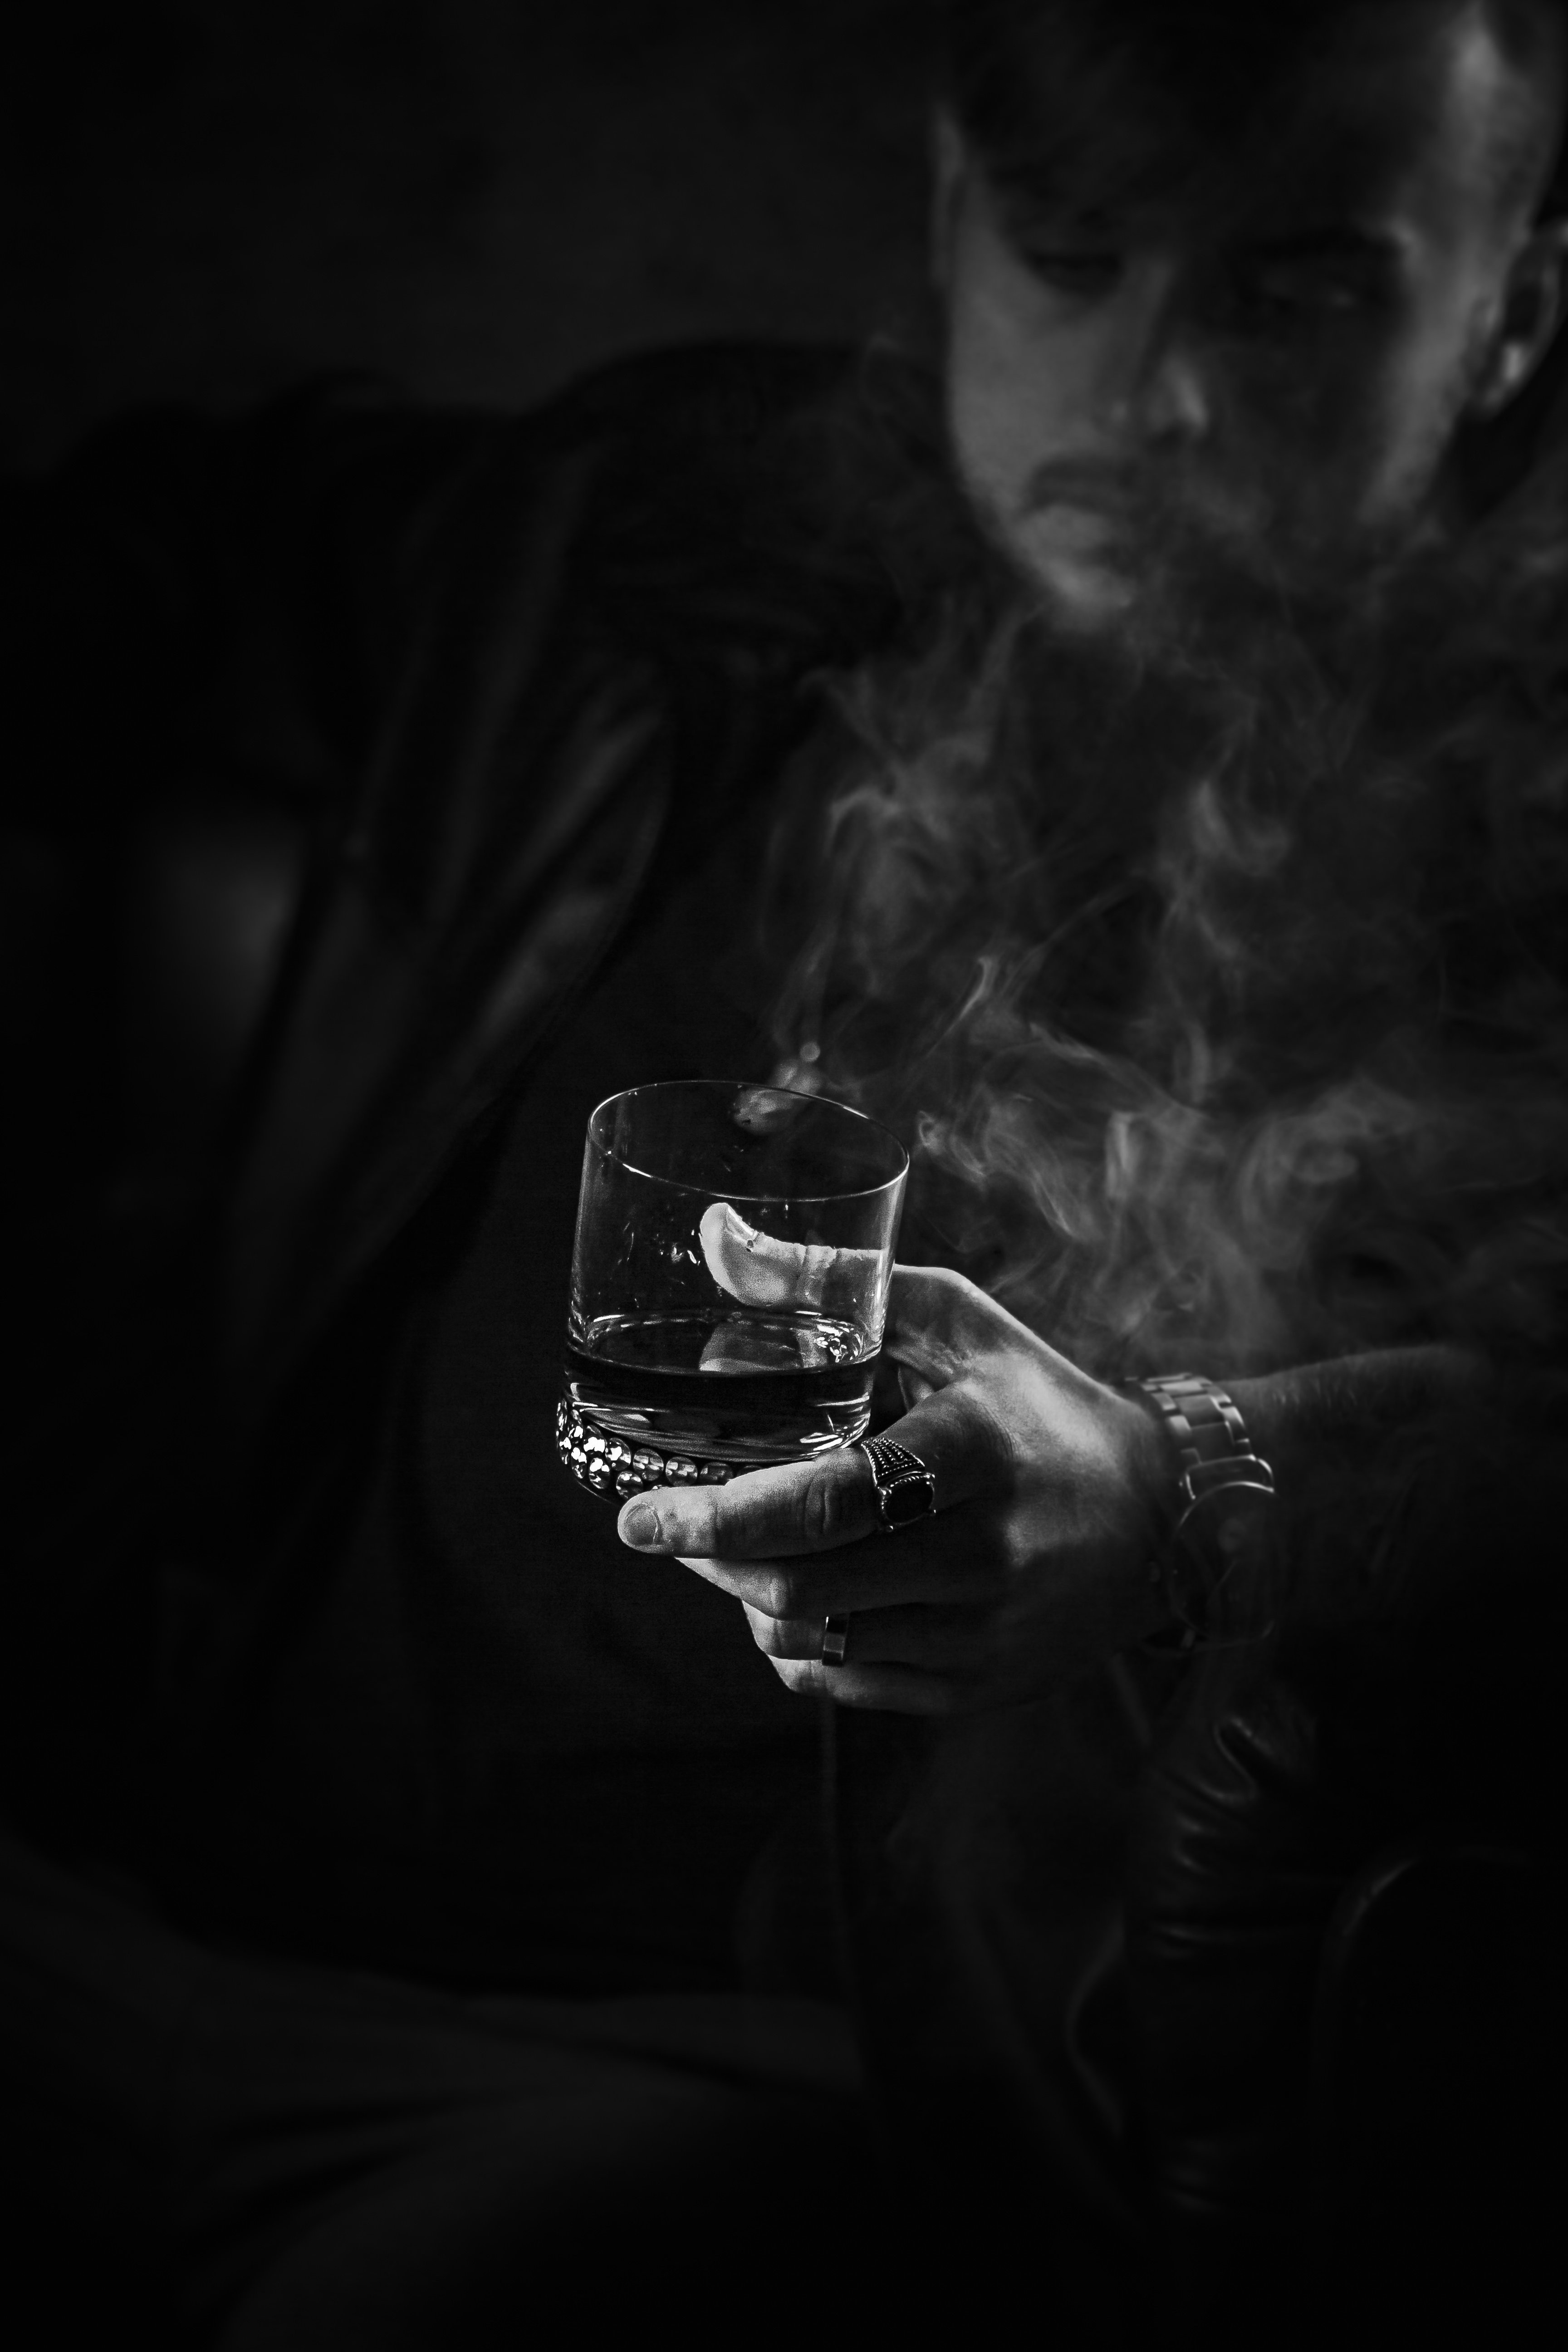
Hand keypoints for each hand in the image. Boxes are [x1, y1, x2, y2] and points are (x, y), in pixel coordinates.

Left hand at [616, 1264, 1174, 1711]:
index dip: (719, 1518)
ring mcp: (981, 1633)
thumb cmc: (1035, 1404)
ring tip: (738, 1552)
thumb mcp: (953, 1321)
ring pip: (810, 1640)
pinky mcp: (976, 1686)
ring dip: (746, 1599)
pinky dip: (797, 1641)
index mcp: (975, 1452)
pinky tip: (802, 1591)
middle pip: (799, 1588)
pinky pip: (843, 1681)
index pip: (827, 1504)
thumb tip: (720, 1242)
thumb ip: (835, 1283)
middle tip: (674, 1526)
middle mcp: (983, 1555)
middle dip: (713, 1562)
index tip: (639, 1515)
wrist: (1164, 1519)